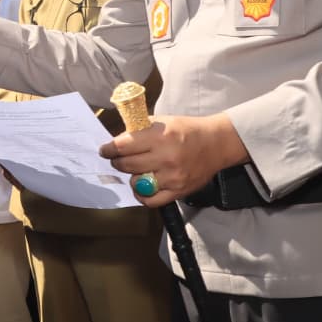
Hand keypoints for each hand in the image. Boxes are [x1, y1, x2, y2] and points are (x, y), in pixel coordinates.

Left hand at [99, 114, 249, 207]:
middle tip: (118, 159)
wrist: (216, 144)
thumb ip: (140, 130)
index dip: (109, 149)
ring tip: (137, 170)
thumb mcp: (163, 121)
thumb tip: (116, 140)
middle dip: (118, 162)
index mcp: (160, 137)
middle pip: (127, 165)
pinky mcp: (178, 191)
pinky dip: (142, 195)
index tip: (104, 151)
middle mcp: (165, 158)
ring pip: (136, 183)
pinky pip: (150, 200)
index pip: (123, 146)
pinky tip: (143, 186)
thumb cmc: (187, 130)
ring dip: (132, 177)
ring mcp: (172, 177)